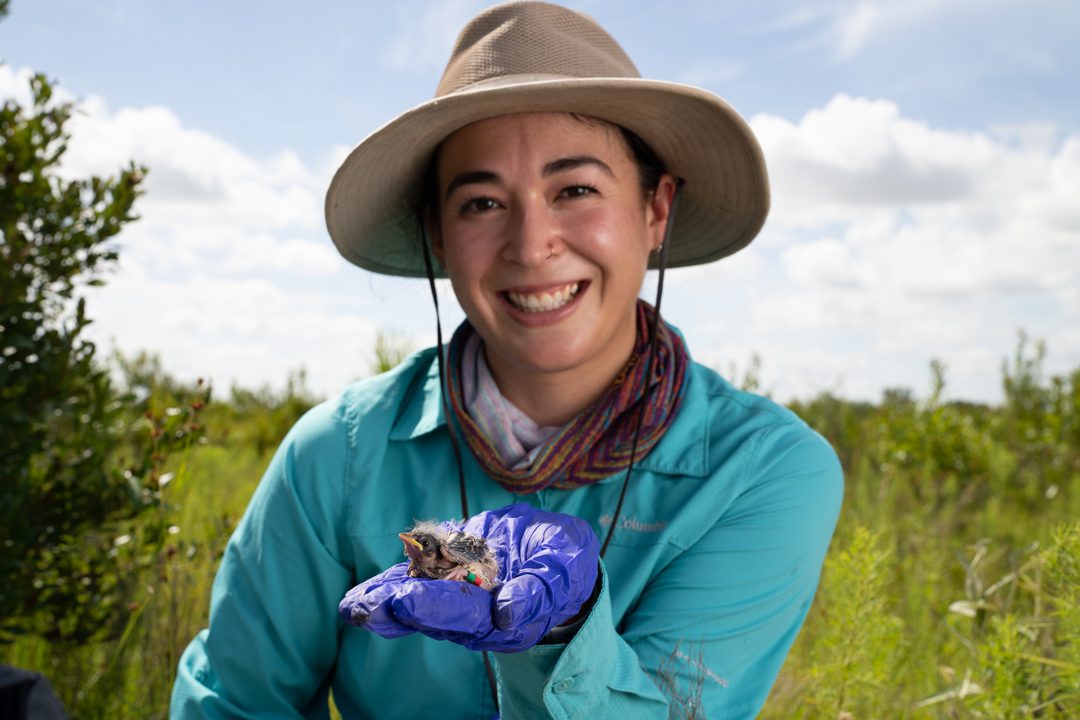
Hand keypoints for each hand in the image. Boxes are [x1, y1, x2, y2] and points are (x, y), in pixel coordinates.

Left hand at [339, 503, 599, 651]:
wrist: (556, 553)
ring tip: (354, 607)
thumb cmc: (564, 561)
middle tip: (367, 608)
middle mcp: (477, 617)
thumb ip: (539, 589)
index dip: (435, 607)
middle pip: (433, 615)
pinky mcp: (447, 581)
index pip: (467, 614)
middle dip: (398, 610)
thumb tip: (507, 613)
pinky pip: (413, 585)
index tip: (405, 601)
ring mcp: (458, 600)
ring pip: (417, 605)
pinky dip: (386, 590)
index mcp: (507, 618)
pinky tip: (358, 599)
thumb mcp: (564, 566)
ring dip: (384, 606)